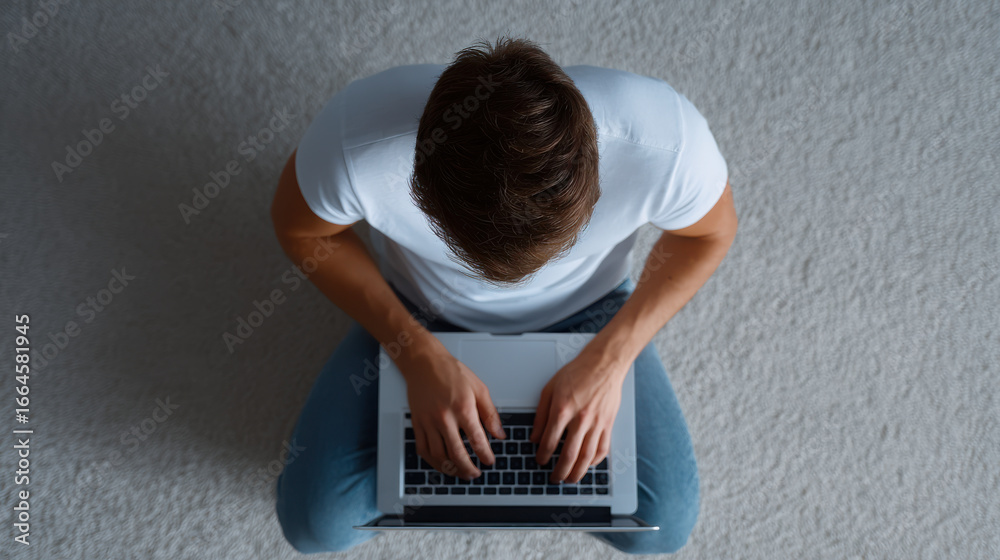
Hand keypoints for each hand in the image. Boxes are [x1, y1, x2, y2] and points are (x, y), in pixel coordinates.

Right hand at [398, 340, 506, 479]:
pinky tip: (441, 465)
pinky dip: (432, 462)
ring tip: (461, 472)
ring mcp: (429, 422)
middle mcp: (444, 418)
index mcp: (463, 408)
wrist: (424, 363)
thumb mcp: (479, 388)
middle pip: (457, 454)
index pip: (477, 440)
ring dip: (451, 469)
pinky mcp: (417, 423)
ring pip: (439, 455)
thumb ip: (490, 413)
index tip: (489, 461)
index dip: (485, 455)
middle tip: (475, 474)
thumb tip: (499, 433)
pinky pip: (423, 449)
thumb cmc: (451, 372)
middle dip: (468, 469)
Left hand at [530, 345, 629, 483]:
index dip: (542, 455)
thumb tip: (534, 436)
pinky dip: (595, 461)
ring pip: (587, 456)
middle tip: (554, 478)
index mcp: (563, 409)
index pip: (549, 441)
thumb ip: (541, 415)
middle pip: (569, 454)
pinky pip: (603, 448)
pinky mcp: (608, 424)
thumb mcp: (550, 389)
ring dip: (577, 472)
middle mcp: (580, 419)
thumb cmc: (577, 372)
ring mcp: (597, 423)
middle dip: (559, 471)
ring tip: (570, 480)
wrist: (604, 364)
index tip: (539, 460)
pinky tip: (588, 465)